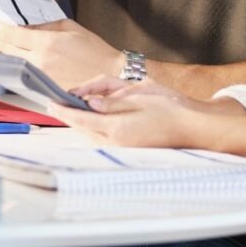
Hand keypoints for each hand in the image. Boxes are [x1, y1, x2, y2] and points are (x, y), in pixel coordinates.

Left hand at [0, 13, 120, 88]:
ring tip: (6, 36)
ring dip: (6, 48)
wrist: (110, 76)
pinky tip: (20, 54)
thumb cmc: (93, 50)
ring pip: (11, 61)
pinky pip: (22, 72)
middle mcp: (39, 62)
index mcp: (46, 44)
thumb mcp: (69, 28)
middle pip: (5, 48)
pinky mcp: (43, 88)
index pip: (9, 33)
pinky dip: (18, 62)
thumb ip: (44, 25)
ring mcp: (40, 77)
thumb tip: (25, 23)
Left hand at [50, 82, 205, 147]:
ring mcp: (123, 149)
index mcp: (117, 128)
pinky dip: (94, 129)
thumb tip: (88, 102)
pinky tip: (93, 121)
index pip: (81, 118)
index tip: (50, 103)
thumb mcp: (140, 96)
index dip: (64, 110)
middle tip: (56, 105)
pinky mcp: (129, 150)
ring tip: (71, 110)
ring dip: (81, 123)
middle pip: (82, 129)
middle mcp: (116, 142)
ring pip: (91, 135)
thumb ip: (111, 101)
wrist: (195, 128)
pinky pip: (103, 140)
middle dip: (68, 117)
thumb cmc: (171, 109)